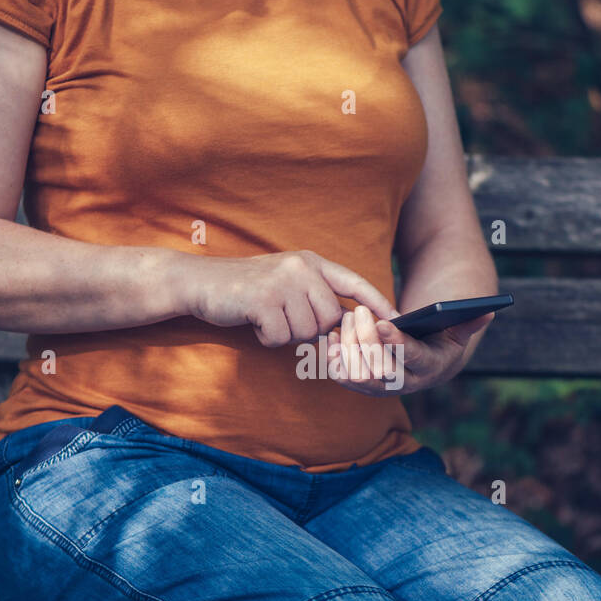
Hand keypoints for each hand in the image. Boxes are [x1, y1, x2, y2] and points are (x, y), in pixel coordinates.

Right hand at [183, 250, 397, 346]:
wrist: (200, 283)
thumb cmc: (247, 291)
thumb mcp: (286, 283)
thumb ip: (315, 297)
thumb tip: (347, 325)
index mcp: (310, 262)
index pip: (354, 282)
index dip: (378, 302)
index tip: (400, 320)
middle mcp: (300, 268)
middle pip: (330, 319)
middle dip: (310, 330)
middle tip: (283, 319)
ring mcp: (282, 282)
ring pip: (306, 332)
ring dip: (286, 334)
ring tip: (266, 316)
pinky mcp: (263, 300)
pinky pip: (281, 338)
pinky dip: (267, 338)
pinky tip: (254, 321)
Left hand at [327, 305, 494, 395]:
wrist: (423, 365)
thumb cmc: (440, 340)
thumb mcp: (456, 331)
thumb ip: (469, 322)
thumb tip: (489, 311)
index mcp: (428, 369)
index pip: (411, 358)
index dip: (396, 342)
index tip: (381, 322)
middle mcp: (405, 384)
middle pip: (381, 367)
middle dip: (367, 339)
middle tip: (358, 311)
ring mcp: (381, 388)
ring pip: (359, 373)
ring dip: (348, 347)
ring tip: (343, 320)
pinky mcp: (362, 386)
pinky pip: (343, 377)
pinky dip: (334, 359)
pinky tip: (331, 338)